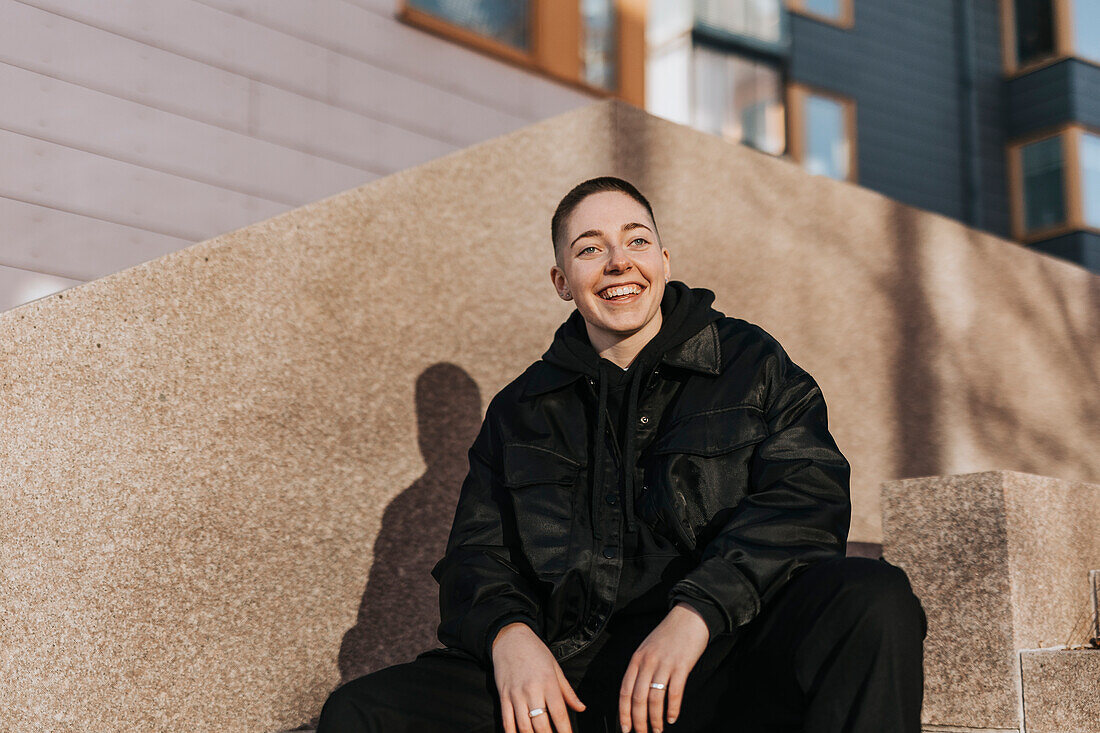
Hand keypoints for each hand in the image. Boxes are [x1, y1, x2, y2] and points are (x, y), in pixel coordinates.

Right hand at [491, 622, 585, 732]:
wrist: (510, 638)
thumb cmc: (535, 652)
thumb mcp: (555, 667)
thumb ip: (567, 691)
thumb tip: (581, 708)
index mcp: (548, 682)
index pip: (559, 713)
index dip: (565, 731)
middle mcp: (532, 690)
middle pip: (541, 724)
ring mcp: (516, 694)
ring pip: (524, 726)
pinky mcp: (503, 696)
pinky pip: (506, 721)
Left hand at [619, 603, 708, 731]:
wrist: (689, 617)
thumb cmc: (668, 635)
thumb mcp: (647, 649)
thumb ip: (641, 669)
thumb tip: (636, 695)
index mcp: (636, 659)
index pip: (625, 691)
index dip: (623, 712)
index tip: (625, 729)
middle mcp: (647, 662)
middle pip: (638, 698)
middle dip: (638, 721)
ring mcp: (664, 664)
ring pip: (655, 699)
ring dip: (655, 719)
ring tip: (658, 729)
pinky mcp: (681, 666)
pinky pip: (674, 693)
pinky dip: (673, 709)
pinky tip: (672, 718)